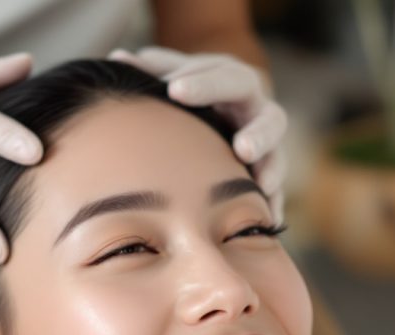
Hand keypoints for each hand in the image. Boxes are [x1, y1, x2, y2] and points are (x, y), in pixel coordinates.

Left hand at [109, 46, 287, 221]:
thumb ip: (154, 70)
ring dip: (272, 166)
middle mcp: (256, 109)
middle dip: (255, 130)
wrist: (224, 105)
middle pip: (266, 115)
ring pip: (277, 153)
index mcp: (234, 80)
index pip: (224, 76)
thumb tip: (117, 57)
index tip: (174, 90)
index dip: (202, 83)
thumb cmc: (193, 90)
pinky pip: (278, 188)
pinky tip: (270, 217)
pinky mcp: (268, 169)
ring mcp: (267, 141)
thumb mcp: (178, 76)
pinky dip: (275, 202)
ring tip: (262, 184)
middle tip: (241, 147)